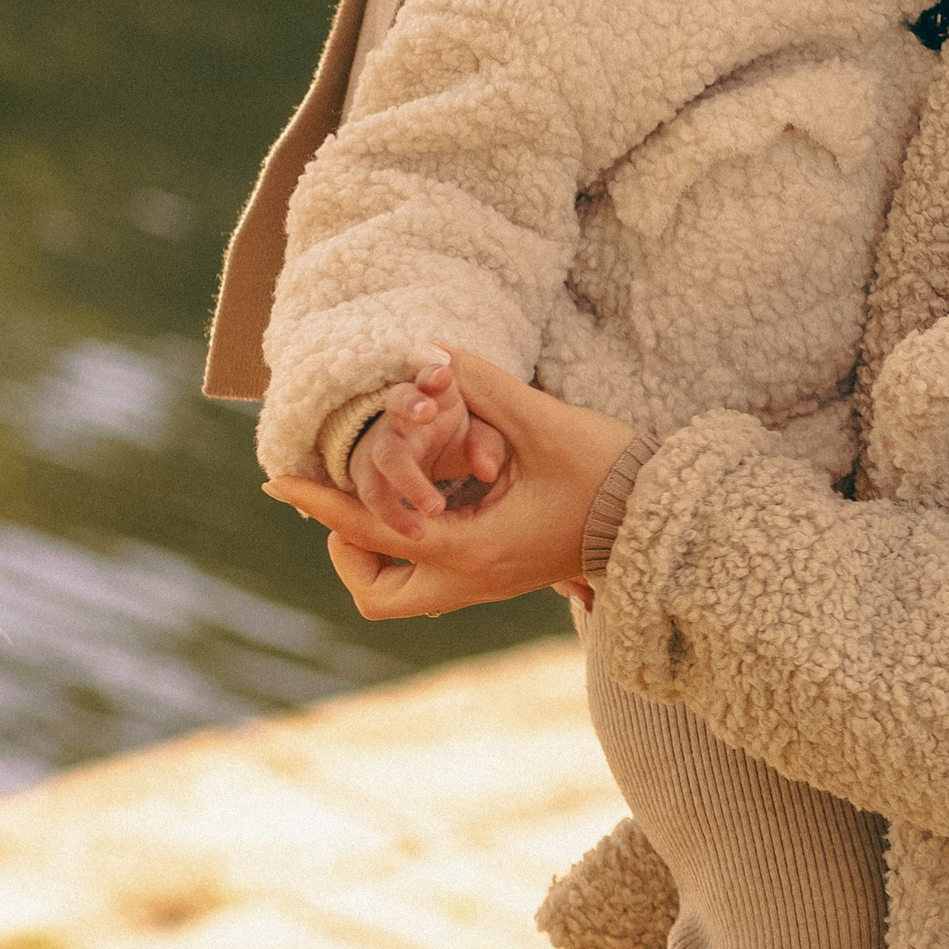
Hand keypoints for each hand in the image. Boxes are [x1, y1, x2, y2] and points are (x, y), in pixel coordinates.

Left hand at [265, 347, 633, 621]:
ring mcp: (490, 583)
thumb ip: (481, 385)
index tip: (279, 479)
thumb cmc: (611, 473)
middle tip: (350, 497)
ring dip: (383, 546)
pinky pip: (438, 568)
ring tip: (388, 487)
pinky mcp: (505, 571)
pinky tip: (430, 489)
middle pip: (379, 595)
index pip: (373, 533)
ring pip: (406, 589)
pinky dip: (417, 536)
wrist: (669, 516)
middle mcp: (474, 579)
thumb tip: (425, 353)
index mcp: (472, 551)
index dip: (322, 501)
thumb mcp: (542, 422)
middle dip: (350, 549)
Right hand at [349, 349, 510, 542]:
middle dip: (411, 404)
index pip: (431, 377)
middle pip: (398, 402)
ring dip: (405, 482)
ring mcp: (380, 445)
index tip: (442, 374)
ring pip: (382, 458)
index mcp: (434, 397)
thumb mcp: (478, 437)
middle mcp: (401, 416)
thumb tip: (488, 470)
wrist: (416, 458)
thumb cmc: (453, 438)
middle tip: (428, 411)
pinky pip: (372, 496)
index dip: (433, 373)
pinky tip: (415, 534)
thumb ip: (487, 446)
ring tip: (433, 512)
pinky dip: (391, 515)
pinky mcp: (366, 478)